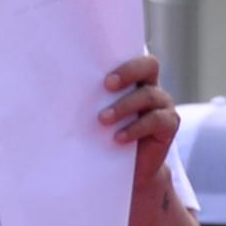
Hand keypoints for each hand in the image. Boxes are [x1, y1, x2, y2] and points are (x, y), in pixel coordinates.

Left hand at [99, 54, 178, 187]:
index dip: (120, 58)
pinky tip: (118, 138)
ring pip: (149, 95)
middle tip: (106, 85)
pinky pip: (156, 120)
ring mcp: (162, 104)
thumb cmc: (105, 137)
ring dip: (124, 106)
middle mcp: (150, 86)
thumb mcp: (95, 116)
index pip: (131, 55)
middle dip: (128, 72)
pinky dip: (136, 128)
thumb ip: (88, 100)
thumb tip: (56, 90)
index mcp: (132, 78)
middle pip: (149, 65)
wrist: (128, 170)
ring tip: (103, 119)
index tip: (100, 71)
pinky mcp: (169, 124)